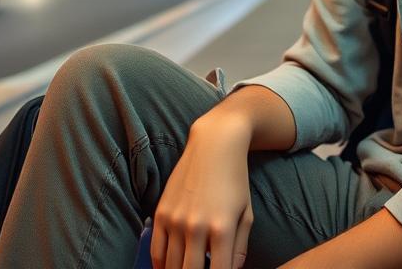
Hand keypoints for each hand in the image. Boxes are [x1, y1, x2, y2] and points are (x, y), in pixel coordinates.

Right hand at [151, 111, 255, 268]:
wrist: (214, 145)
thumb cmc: (235, 180)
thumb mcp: (246, 214)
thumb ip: (240, 248)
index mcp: (222, 229)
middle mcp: (196, 226)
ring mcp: (175, 220)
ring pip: (171, 266)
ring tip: (187, 268)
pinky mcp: (161, 213)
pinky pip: (155, 251)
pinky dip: (160, 265)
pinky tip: (169, 268)